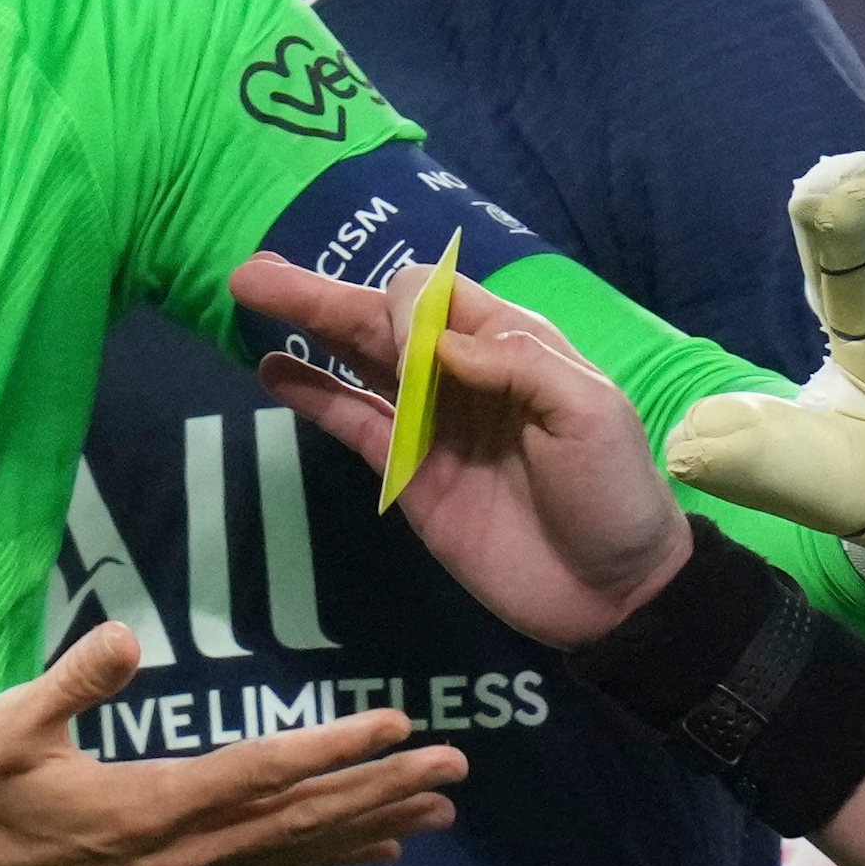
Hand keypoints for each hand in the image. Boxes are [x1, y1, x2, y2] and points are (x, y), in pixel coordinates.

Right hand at [0, 622, 460, 865]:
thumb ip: (73, 682)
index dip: (332, 749)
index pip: (261, 774)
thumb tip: (128, 638)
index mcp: (148, 810)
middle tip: (455, 768)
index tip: (395, 725)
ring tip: (439, 810)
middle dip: (381, 791)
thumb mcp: (11, 724)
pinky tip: (376, 851)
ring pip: (294, 853)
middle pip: (300, 820)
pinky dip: (327, 859)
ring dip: (369, 827)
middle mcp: (180, 855)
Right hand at [230, 253, 691, 644]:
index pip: (435, 297)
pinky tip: (273, 370)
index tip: (395, 338)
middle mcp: (462, 374)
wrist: (614, 592)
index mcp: (511, 345)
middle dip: (322, 293)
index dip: (401, 304)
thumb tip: (429, 340)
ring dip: (309, 327)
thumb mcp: (588, 411)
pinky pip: (353, 424)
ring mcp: (430, 425)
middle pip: (382, 321)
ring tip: (250, 296)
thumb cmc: (614, 491)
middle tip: (253, 274)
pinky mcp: (409, 476)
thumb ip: (514, 362)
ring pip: (358, 362)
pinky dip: (314, 395)